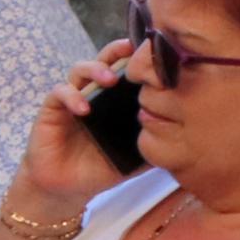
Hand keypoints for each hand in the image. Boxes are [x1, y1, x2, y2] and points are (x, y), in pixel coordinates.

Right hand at [14, 42, 140, 205]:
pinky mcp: (52, 110)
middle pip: (103, 61)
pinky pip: (59, 93)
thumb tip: (187, 133)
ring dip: (95, 69)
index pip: (126, 71)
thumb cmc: (102, 169)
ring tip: (109, 79)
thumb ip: (156, 141)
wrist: (68, 188)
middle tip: (130, 51)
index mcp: (115, 101)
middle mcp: (94, 94)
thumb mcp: (136, 156)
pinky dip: (71, 96)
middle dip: (115, 52)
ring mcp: (72, 100)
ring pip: (79, 71)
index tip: (153, 54)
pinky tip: (84, 109)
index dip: (137, 59)